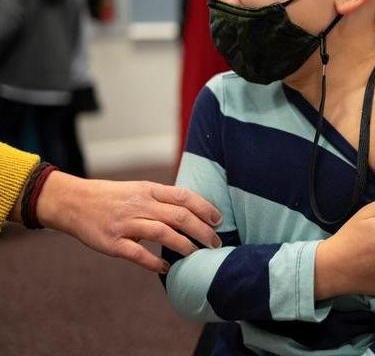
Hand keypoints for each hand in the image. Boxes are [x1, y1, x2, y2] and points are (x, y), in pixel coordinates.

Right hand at [36, 171, 221, 272]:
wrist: (74, 202)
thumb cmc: (112, 197)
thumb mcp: (139, 189)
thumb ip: (163, 198)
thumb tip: (193, 211)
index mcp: (149, 190)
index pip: (184, 196)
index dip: (204, 208)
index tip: (218, 220)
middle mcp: (140, 205)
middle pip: (179, 216)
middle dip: (202, 230)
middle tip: (215, 243)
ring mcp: (126, 224)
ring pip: (163, 233)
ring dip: (184, 245)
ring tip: (197, 254)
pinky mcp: (112, 243)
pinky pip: (138, 254)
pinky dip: (154, 262)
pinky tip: (167, 267)